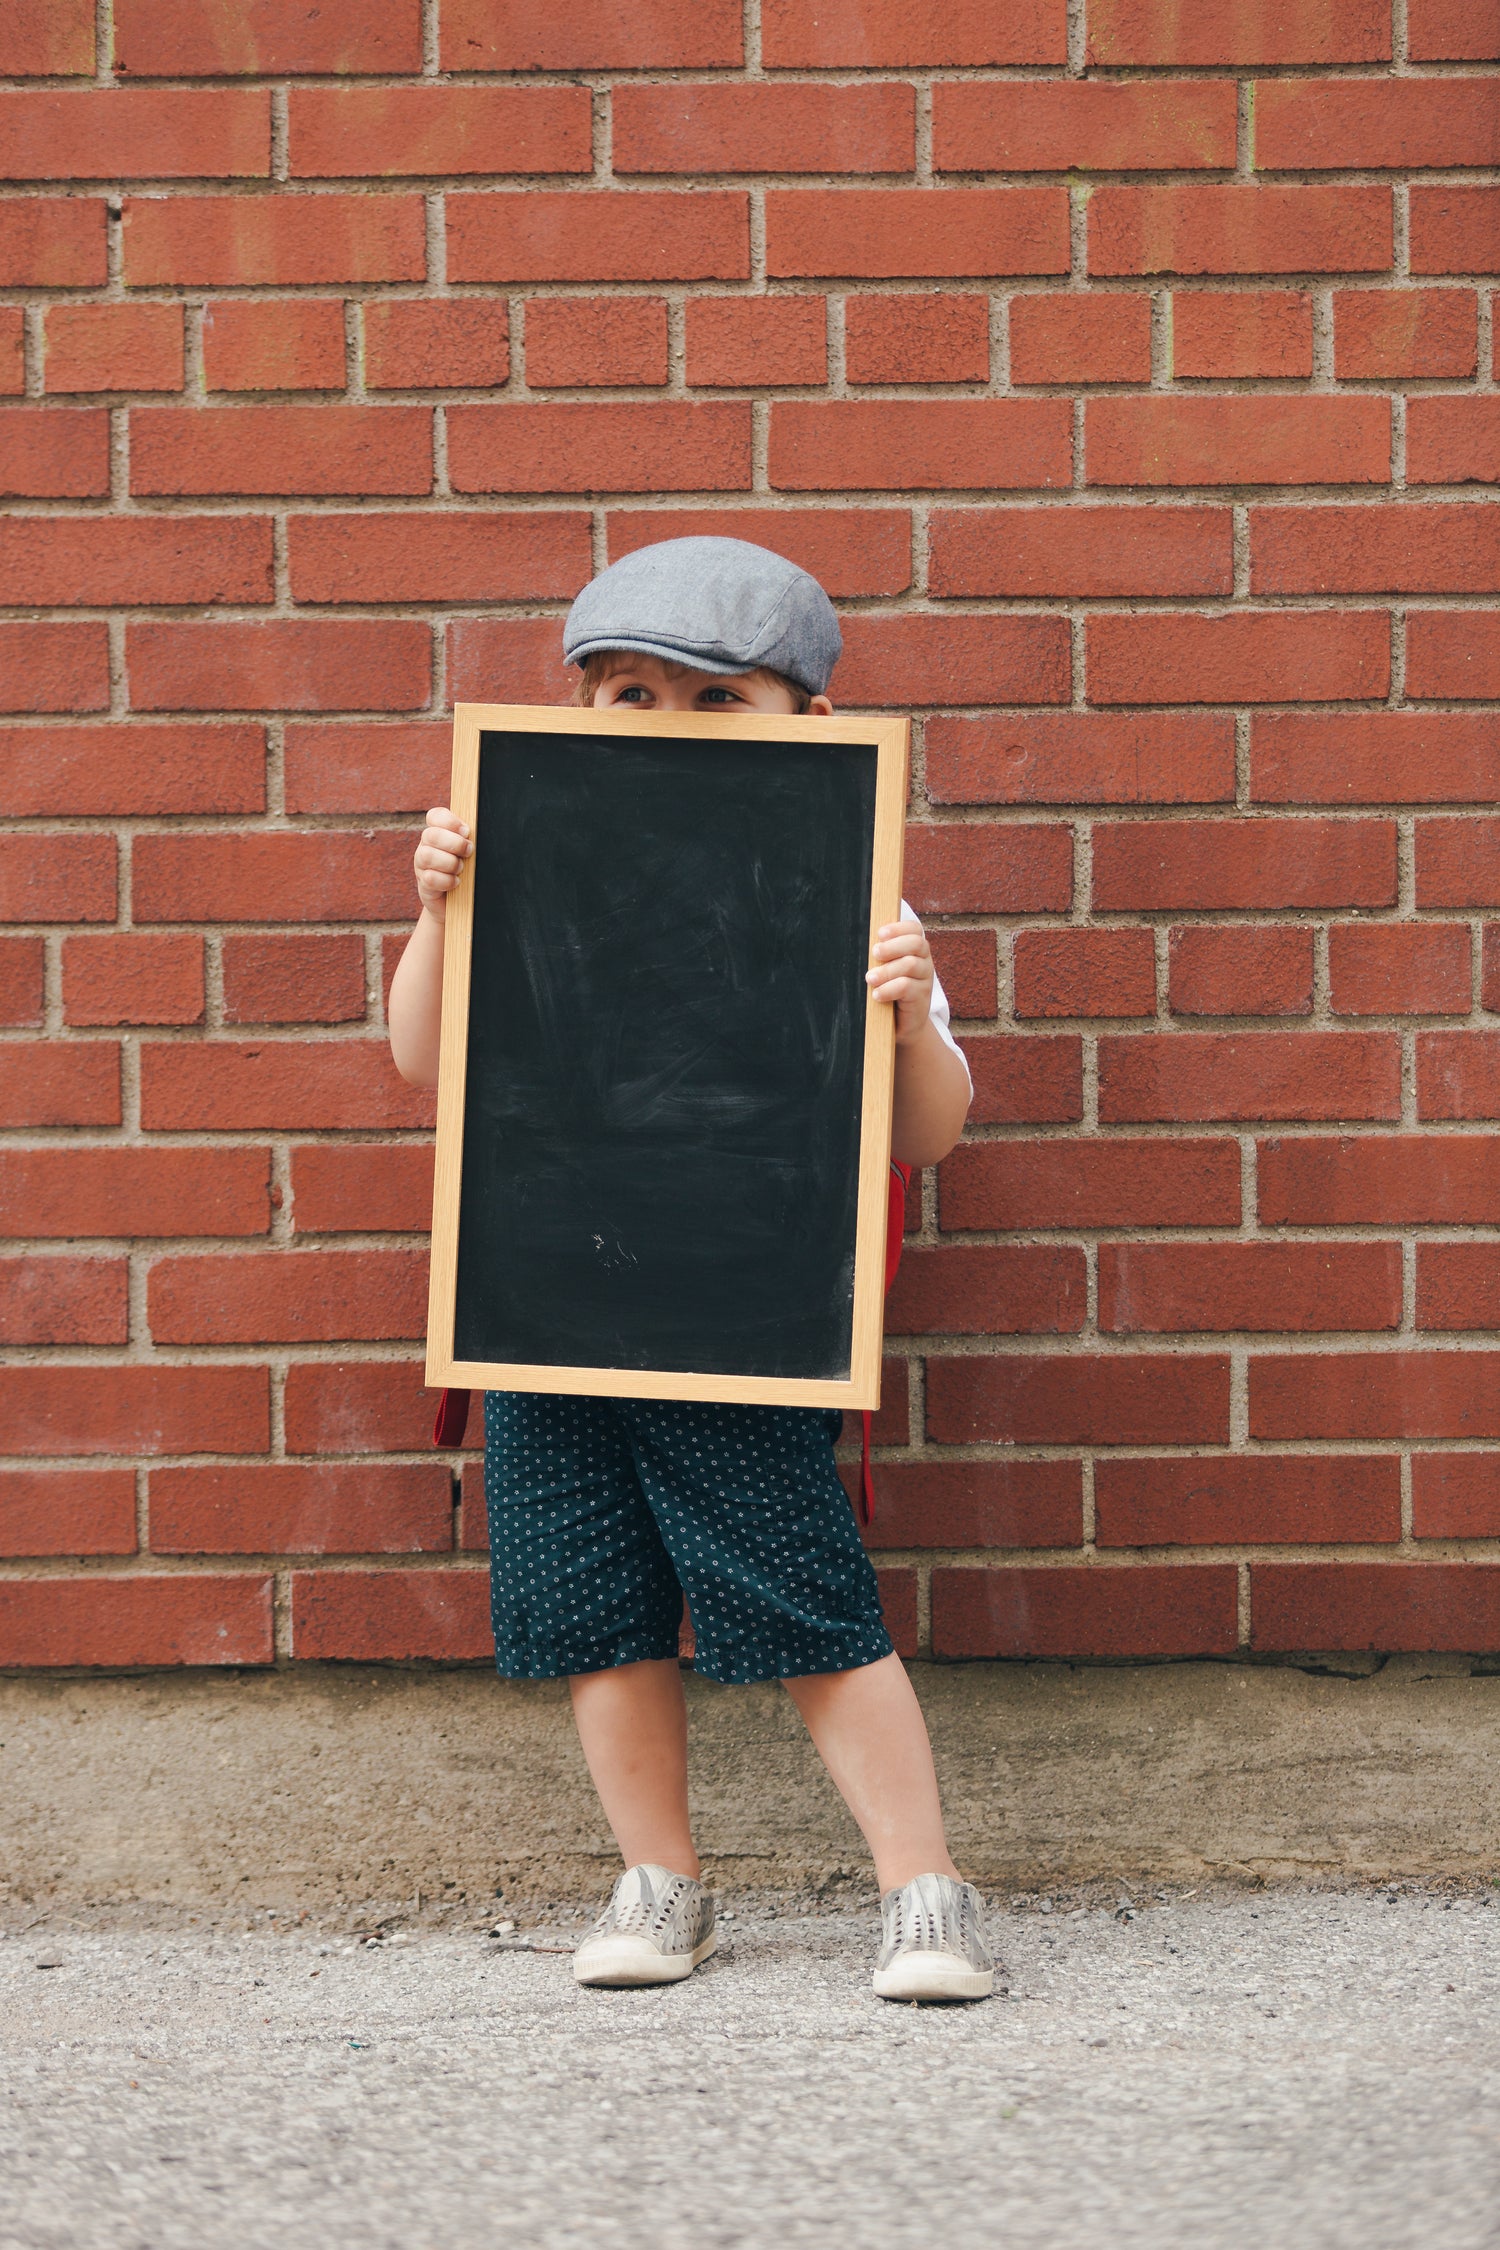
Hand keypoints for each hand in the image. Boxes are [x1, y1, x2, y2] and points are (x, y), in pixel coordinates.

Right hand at [414, 806, 471, 922]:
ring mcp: (421, 865)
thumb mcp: (470, 853)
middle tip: (469, 851)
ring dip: (450, 862)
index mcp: (438, 833)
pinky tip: (457, 882)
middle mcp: (426, 846)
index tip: (466, 831)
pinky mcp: (424, 884)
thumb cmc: (469, 872)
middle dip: (454, 843)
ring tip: (462, 869)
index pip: (435, 816)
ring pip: (427, 855)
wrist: (460, 903)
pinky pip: (430, 878)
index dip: (450, 821)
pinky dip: (447, 880)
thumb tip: (480, 831)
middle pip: (431, 835)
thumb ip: (470, 839)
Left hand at [866, 917, 934, 1044]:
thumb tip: (861, 944)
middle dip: (893, 946)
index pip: (914, 929)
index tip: (880, 934)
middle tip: (874, 953)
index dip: (898, 928)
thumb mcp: (883, 969)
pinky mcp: (922, 996)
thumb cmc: (888, 990)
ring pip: (911, 965)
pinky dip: (889, 989)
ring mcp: (925, 979)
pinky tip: (877, 995)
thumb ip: (879, 956)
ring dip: (887, 970)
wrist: (902, 1023)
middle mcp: (924, 961)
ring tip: (870, 979)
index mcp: (915, 949)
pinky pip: (907, 987)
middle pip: (916, 943)